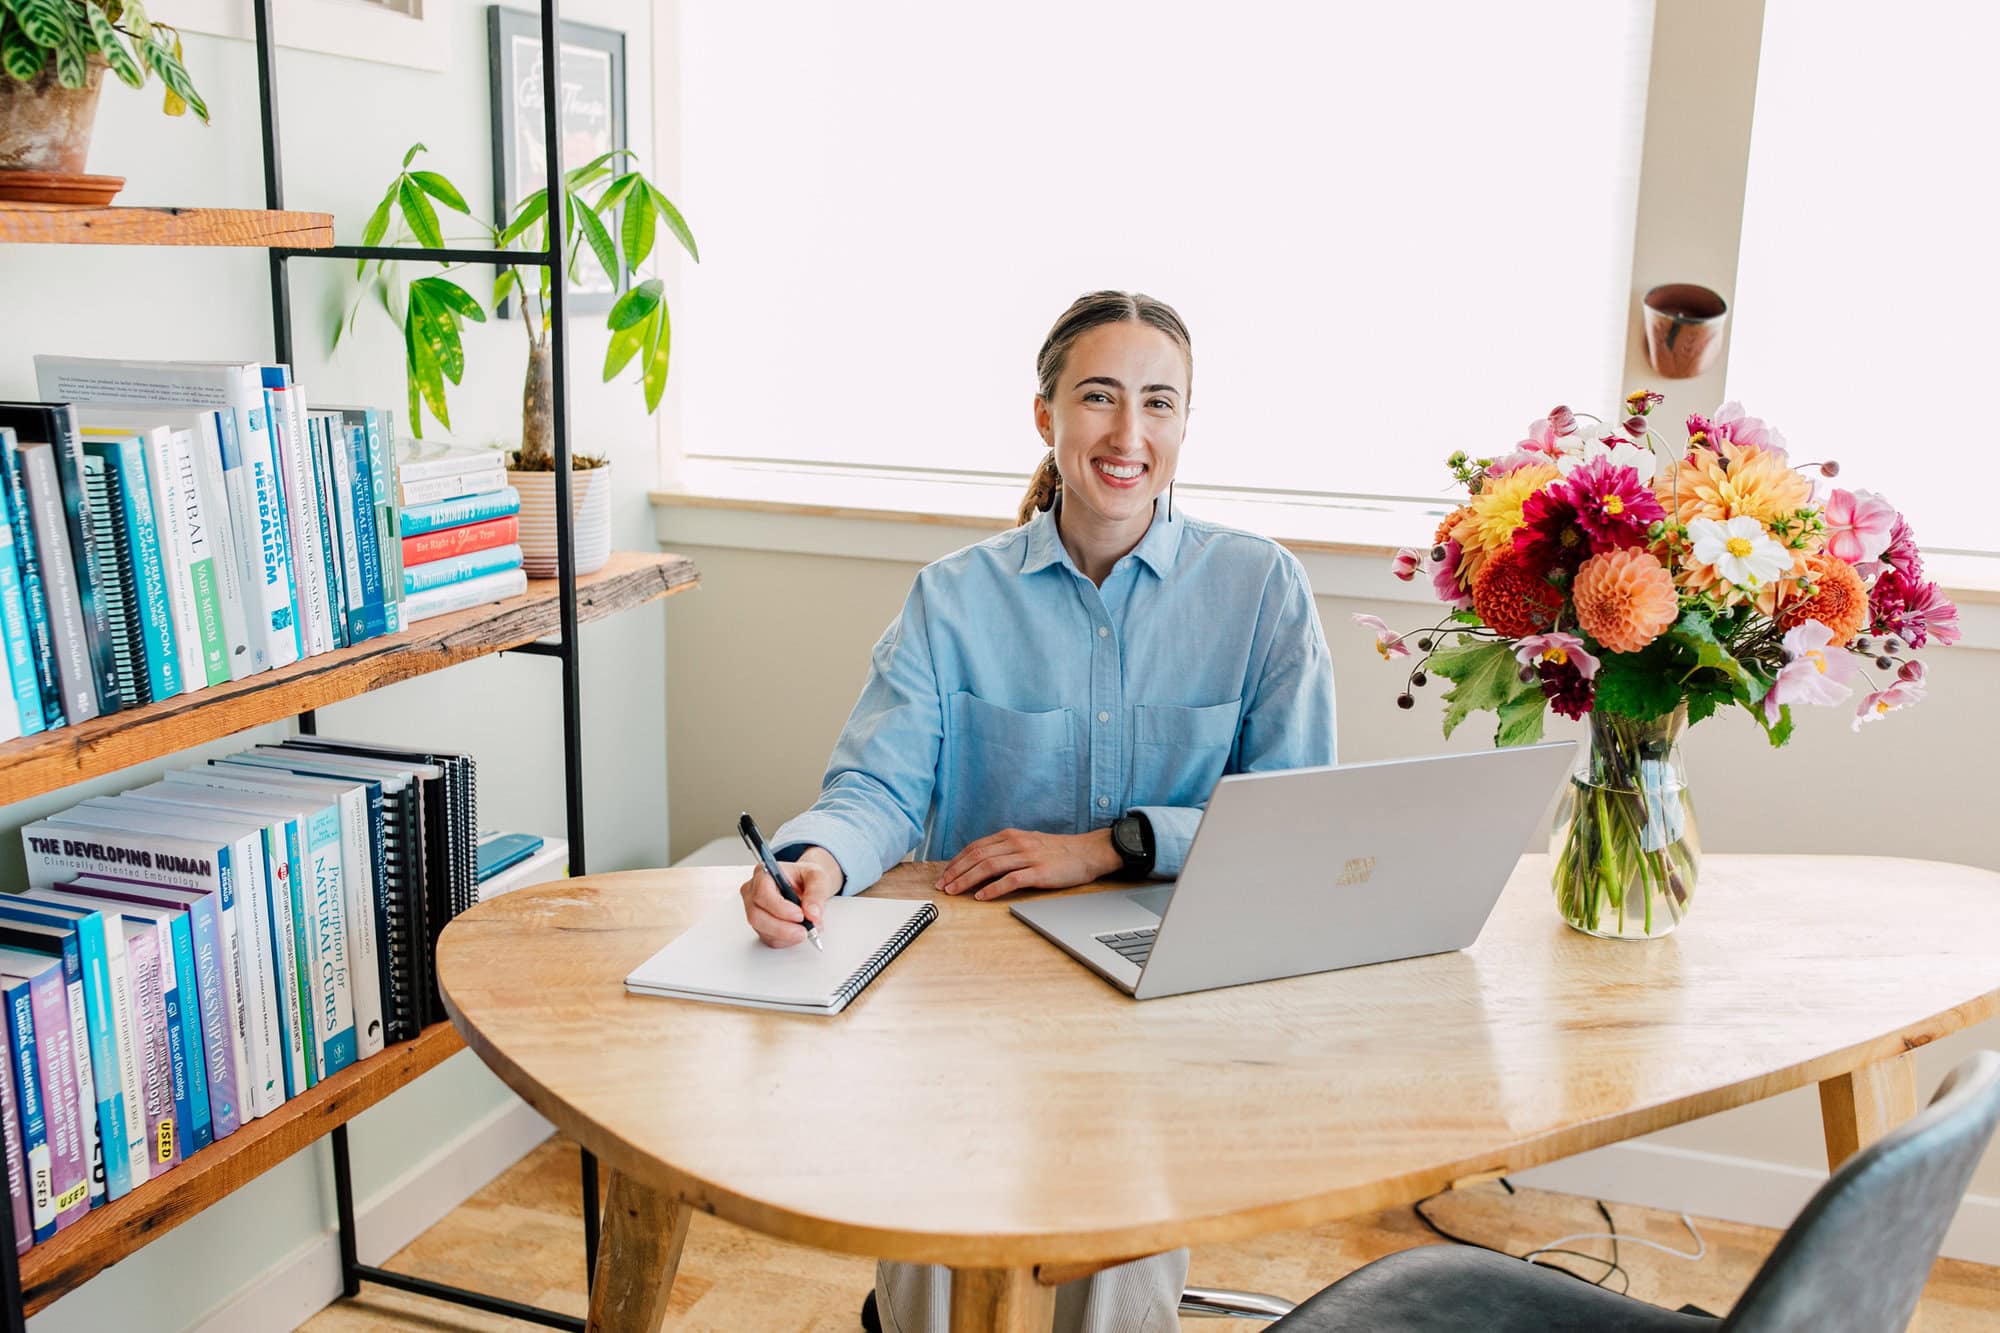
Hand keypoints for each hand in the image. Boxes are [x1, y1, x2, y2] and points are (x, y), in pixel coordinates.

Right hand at [739, 846, 844, 947]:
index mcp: (763, 874)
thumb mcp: (817, 877)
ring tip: (807, 930)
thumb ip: (816, 892)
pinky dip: (786, 940)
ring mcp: (754, 910)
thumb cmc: (806, 877)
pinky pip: (769, 938)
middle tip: (804, 931)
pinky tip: (798, 932)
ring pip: (762, 930)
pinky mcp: (760, 925)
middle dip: (782, 928)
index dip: (780, 907)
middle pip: (756, 915)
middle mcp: (753, 892)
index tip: (800, 915)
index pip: (762, 892)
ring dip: (787, 935)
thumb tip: (812, 913)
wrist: (806, 885)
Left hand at [935, 828, 1122, 900]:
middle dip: (956, 871)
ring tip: (955, 891)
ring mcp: (1027, 857)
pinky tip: (982, 896)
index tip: (944, 874)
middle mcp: (1016, 843)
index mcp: (1011, 836)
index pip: (975, 847)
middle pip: (977, 856)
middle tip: (943, 886)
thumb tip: (982, 863)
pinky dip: (993, 888)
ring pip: (989, 866)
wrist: (1087, 852)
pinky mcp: (1039, 872)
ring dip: (968, 880)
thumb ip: (1006, 850)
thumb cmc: (1058, 851)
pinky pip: (1010, 880)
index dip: (957, 861)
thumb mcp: (1028, 843)